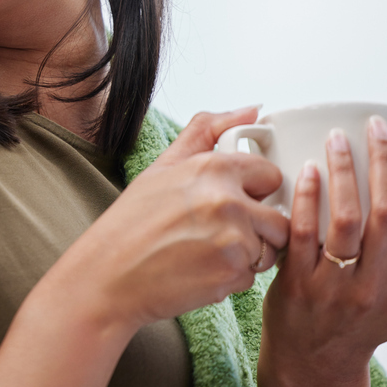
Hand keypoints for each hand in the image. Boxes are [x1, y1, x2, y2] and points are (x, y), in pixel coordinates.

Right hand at [54, 107, 289, 330]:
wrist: (107, 277)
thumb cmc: (131, 224)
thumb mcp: (162, 166)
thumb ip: (207, 132)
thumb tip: (251, 109)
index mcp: (213, 167)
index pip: (270, 175)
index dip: (254, 191)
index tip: (232, 201)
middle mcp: (228, 200)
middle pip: (278, 218)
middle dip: (257, 229)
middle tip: (218, 234)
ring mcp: (234, 239)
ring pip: (268, 250)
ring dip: (245, 256)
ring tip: (204, 253)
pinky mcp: (233, 274)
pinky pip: (252, 276)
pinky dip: (230, 277)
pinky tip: (198, 271)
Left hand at [259, 116, 386, 386]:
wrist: (315, 360)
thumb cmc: (367, 324)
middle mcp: (377, 286)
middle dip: (384, 161)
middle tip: (375, 128)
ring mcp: (336, 286)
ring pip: (346, 219)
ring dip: (344, 171)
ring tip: (338, 138)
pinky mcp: (297, 283)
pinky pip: (303, 233)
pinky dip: (307, 197)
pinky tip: (308, 169)